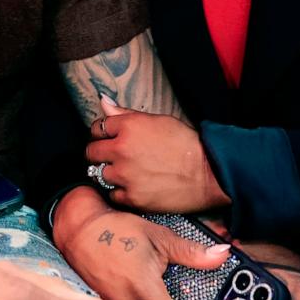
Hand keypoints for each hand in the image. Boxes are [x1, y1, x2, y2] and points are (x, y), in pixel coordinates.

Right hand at [53, 187, 231, 299]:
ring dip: (160, 299)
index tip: (203, 299)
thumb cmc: (118, 229)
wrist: (80, 228)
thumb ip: (191, 253)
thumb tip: (221, 255)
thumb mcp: (158, 237)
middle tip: (184, 292)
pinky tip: (154, 292)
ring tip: (166, 291)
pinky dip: (145, 298)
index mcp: (144, 289)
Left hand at [86, 95, 229, 212]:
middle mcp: (121, 150)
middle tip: (112, 156)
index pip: (97, 127)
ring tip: (126, 172)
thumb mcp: (157, 120)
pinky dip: (120, 192)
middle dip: (99, 153)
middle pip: (91, 152)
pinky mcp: (131, 197)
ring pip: (99, 174)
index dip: (101, 133)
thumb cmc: (186, 144)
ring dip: (110, 173)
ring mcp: (125, 175)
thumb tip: (104, 102)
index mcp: (128, 127)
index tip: (107, 138)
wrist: (207, 173)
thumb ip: (126, 114)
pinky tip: (133, 186)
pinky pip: (112, 195)